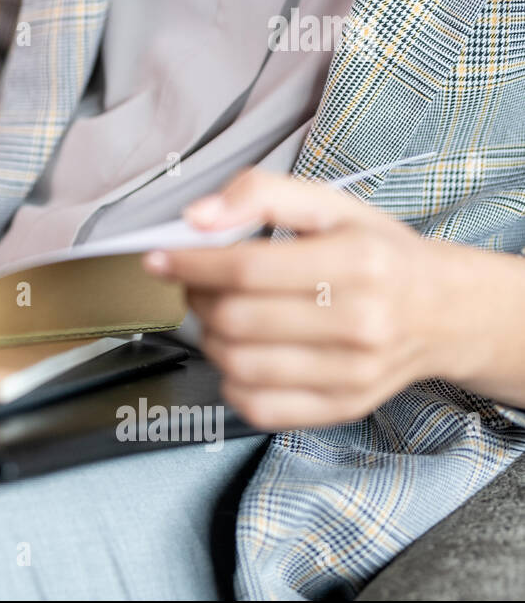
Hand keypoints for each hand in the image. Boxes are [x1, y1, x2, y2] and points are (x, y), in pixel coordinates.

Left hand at [142, 169, 475, 429]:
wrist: (444, 311)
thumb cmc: (377, 253)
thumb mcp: (330, 205)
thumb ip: (262, 195)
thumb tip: (196, 216)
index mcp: (357, 262)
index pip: (246, 268)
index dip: (189, 263)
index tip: (158, 258)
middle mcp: (361, 321)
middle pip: (236, 318)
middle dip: (197, 298)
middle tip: (196, 285)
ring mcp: (353, 372)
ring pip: (238, 365)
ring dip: (208, 339)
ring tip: (219, 317)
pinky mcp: (343, 406)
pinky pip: (258, 407)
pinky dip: (231, 382)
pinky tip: (242, 354)